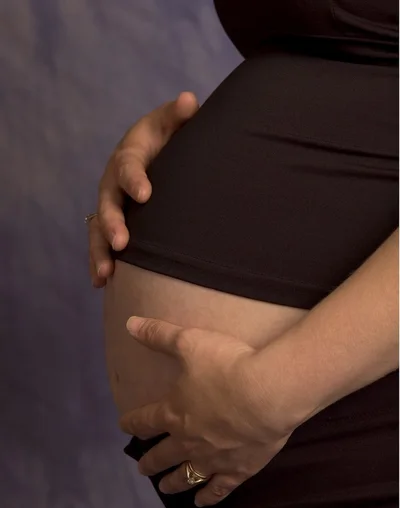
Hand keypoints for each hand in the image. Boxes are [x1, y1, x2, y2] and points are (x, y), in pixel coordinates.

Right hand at [89, 91, 198, 286]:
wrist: (153, 153)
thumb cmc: (165, 138)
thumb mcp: (170, 124)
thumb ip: (178, 116)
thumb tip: (191, 101)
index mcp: (129, 156)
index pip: (129, 166)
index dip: (135, 179)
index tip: (145, 194)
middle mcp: (113, 182)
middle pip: (107, 204)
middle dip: (112, 223)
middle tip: (122, 242)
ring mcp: (111, 205)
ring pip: (98, 229)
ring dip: (101, 251)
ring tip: (105, 274)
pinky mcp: (112, 224)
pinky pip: (102, 244)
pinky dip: (100, 262)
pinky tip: (101, 283)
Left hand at [120, 316, 296, 507]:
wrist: (266, 393)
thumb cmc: (227, 366)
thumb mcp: (189, 342)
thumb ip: (159, 334)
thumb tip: (129, 323)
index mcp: (174, 411)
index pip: (146, 420)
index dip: (133, 423)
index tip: (124, 427)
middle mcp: (188, 440)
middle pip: (163, 454)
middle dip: (150, 461)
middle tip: (142, 468)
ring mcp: (213, 458)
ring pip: (186, 475)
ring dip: (172, 482)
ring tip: (164, 488)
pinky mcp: (238, 470)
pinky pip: (219, 488)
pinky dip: (209, 497)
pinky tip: (201, 503)